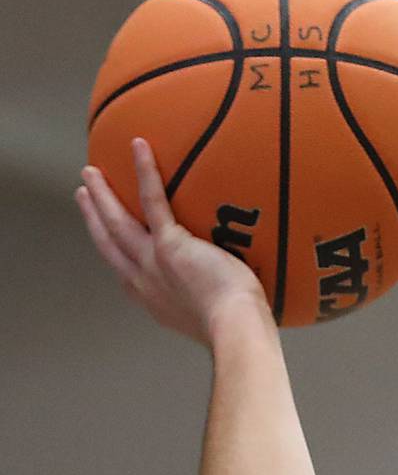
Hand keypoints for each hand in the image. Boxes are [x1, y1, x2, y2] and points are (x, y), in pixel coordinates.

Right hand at [76, 139, 271, 346]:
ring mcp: (153, 262)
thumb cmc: (236, 328)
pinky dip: (145, 172)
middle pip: (110, 243)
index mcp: (154, 300)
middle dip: (93, 217)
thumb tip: (230, 291)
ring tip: (91, 172)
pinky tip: (139, 146)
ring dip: (102, 195)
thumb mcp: (211, 316)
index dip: (110, 251)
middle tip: (83, 194)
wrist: (235, 328)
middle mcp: (145, 282)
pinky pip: (153, 201)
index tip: (102, 235)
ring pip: (118, 222)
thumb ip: (208, 300)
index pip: (124, 272)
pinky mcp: (171, 245)